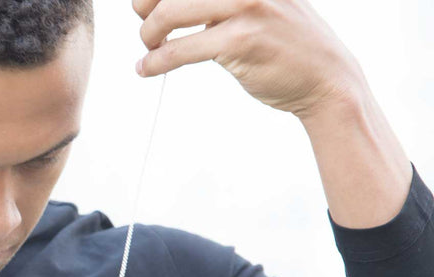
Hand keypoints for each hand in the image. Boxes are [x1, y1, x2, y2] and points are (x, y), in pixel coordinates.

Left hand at [133, 0, 364, 118]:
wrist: (327, 76)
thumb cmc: (285, 43)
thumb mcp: (255, 6)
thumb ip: (217, 2)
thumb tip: (166, 5)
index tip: (142, 5)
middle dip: (146, 8)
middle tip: (146, 29)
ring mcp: (247, 5)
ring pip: (171, 12)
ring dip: (149, 34)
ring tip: (150, 48)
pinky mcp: (241, 39)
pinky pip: (180, 49)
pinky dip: (156, 61)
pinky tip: (148, 67)